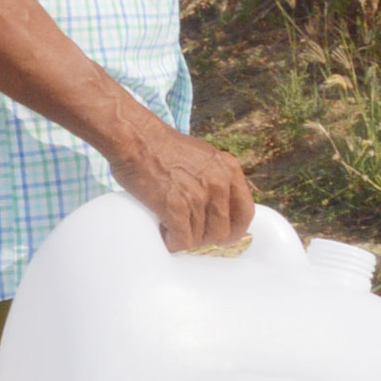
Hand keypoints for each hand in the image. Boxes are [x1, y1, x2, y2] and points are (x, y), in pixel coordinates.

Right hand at [112, 121, 255, 250]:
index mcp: (229, 169)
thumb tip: (219, 208)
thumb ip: (216, 179)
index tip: (223, 236)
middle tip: (189, 233)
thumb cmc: (162, 148)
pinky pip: (182, 240)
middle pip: (223, 232)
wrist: (135, 139)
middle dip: (204, 238)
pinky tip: (164, 232)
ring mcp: (198, 195)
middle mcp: (219, 183)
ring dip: (185, 238)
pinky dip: (172, 242)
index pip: (245, 213)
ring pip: (200, 239)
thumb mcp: (203, 157)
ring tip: (171, 226)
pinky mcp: (176, 206)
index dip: (234, 230)